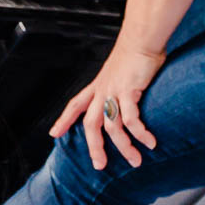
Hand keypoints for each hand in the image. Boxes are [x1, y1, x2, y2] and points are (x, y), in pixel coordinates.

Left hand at [50, 43, 164, 168]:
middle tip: (100, 165)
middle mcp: (102, 90)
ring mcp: (113, 91)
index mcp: (97, 86)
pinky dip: (140, 133)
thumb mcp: (119, 72)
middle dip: (93, 147)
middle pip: (90, 124)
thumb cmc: (134, 54)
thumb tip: (126, 98)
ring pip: (112, 127)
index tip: (54, 134)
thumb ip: (118, 87)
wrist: (141, 38)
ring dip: (124, 147)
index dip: (64, 120)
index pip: (75, 105)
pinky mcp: (128, 91)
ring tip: (136, 161)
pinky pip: (132, 119)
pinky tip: (150, 142)